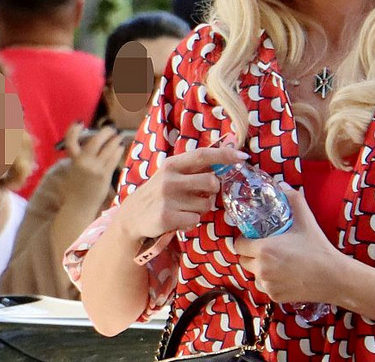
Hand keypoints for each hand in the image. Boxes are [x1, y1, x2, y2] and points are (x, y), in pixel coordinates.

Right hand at [63, 123, 127, 193]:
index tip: (79, 122)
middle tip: (111, 130)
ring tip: (118, 137)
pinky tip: (120, 147)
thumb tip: (91, 145)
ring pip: (108, 148)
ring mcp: (95, 169)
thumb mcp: (73, 170)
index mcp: (74, 161)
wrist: (79, 206)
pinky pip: (113, 158)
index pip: (71, 142)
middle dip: (105, 132)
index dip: (73, 130)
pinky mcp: (104, 175)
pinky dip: (118, 150)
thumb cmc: (75, 188)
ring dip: (115, 140)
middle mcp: (84, 162)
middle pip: (96, 141)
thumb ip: (79, 158)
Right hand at [113, 135, 247, 241]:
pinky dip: (192, 221)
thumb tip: (227, 152)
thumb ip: (195, 167)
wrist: (131, 218)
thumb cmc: (159, 194)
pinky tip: (179, 219)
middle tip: (204, 195)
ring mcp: (167, 199)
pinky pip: (196, 219)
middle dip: (214, 191)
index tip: (243, 156)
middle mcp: (169, 179)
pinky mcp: (166, 217)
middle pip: (211, 182)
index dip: (225, 154)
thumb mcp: (171, 175)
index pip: (203, 155)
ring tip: (186, 208)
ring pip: (206, 204)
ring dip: (202, 208)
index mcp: (172, 165)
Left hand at [234, 184, 344, 305]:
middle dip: (252, 253)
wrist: (333, 277)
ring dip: (260, 268)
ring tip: (278, 262)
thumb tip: (281, 185)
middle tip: (268, 248)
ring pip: (253, 274)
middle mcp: (261, 269)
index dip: (246, 239)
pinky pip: (264, 286)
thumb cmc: (317, 247)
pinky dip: (270, 281)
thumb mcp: (305, 219)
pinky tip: (285, 275)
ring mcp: (267, 284)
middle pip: (243, 259)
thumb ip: (292, 198)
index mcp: (264, 249)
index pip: (238, 244)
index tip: (256, 236)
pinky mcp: (274, 297)